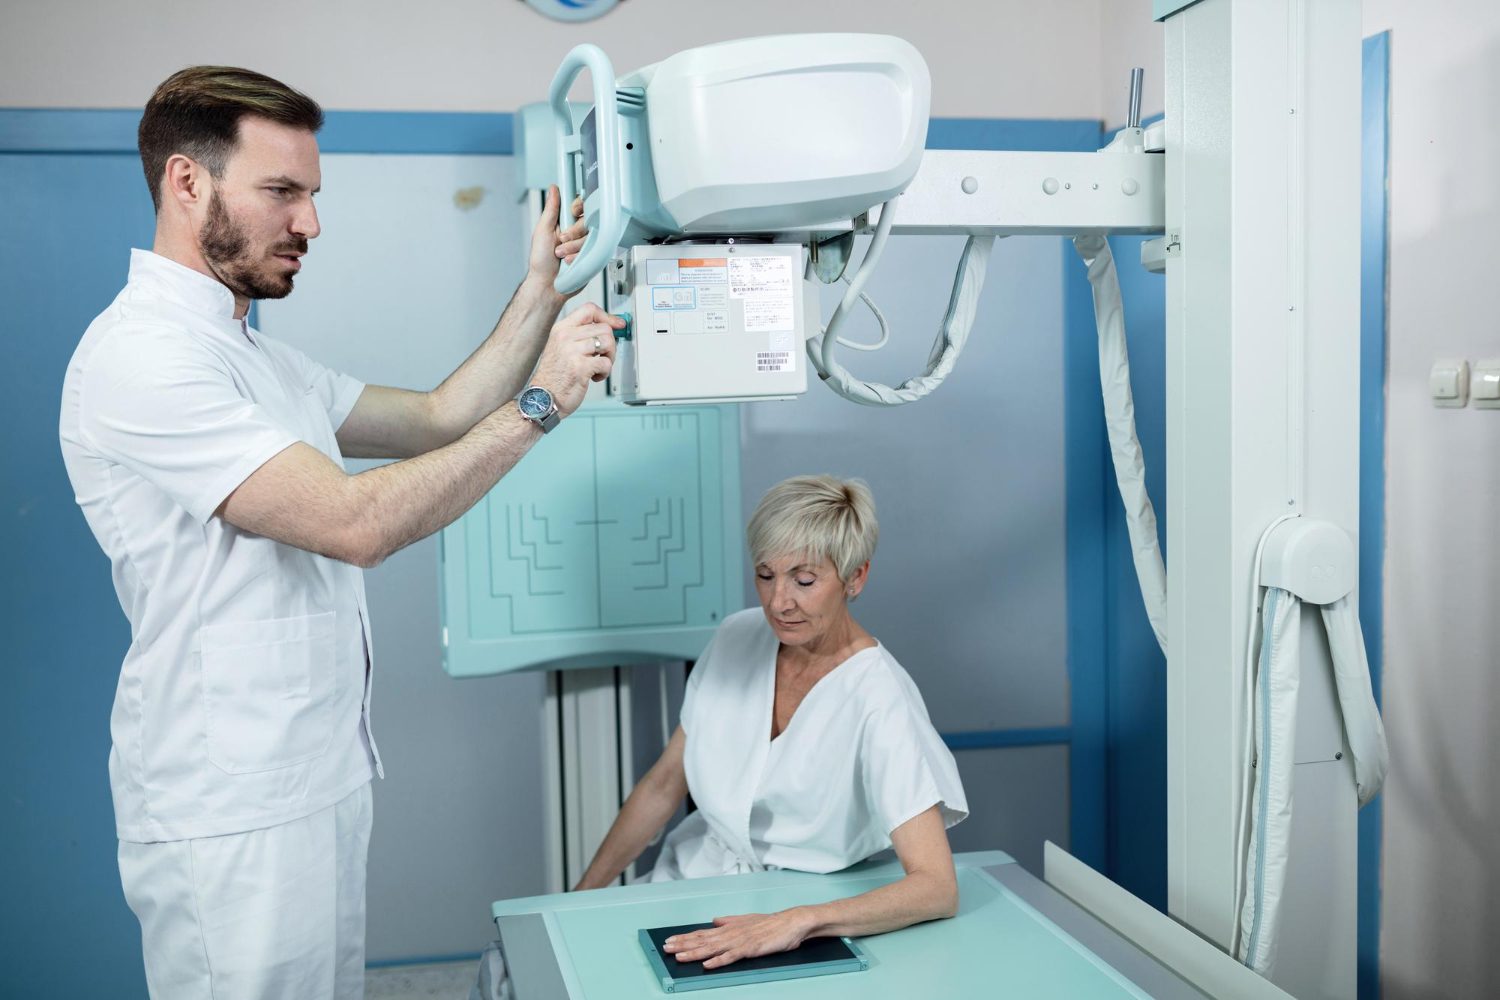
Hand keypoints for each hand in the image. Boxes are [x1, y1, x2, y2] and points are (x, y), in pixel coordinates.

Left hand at [527, 185, 588, 285]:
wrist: (548, 285)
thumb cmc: (541, 261)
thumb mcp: (542, 231)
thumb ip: (551, 210)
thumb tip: (554, 190)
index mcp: (564, 222)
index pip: (578, 205)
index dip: (578, 206)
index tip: (572, 211)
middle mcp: (576, 232)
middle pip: (587, 220)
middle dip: (574, 232)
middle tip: (562, 240)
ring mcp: (585, 244)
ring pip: (591, 236)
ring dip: (575, 247)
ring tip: (562, 255)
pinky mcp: (592, 256)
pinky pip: (595, 250)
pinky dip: (581, 256)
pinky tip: (571, 262)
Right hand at [528, 304, 625, 416]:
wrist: (543, 398)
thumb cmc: (554, 376)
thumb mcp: (561, 347)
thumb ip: (579, 336)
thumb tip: (609, 328)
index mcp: (561, 329)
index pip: (589, 309)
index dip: (607, 316)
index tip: (617, 325)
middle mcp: (565, 337)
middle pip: (604, 328)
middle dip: (610, 344)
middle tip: (603, 356)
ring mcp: (572, 351)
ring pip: (608, 342)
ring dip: (609, 357)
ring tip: (599, 366)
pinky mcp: (580, 368)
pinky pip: (606, 362)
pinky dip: (605, 372)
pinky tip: (594, 377)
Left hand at [662, 910, 814, 969]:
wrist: (791, 922)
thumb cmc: (771, 923)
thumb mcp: (746, 920)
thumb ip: (729, 921)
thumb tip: (715, 921)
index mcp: (729, 928)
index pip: (702, 933)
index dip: (685, 937)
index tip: (670, 940)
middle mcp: (731, 933)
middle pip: (702, 940)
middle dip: (682, 945)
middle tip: (665, 948)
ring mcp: (740, 941)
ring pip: (712, 948)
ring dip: (694, 953)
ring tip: (679, 957)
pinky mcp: (750, 949)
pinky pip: (732, 956)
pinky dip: (718, 961)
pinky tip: (707, 964)